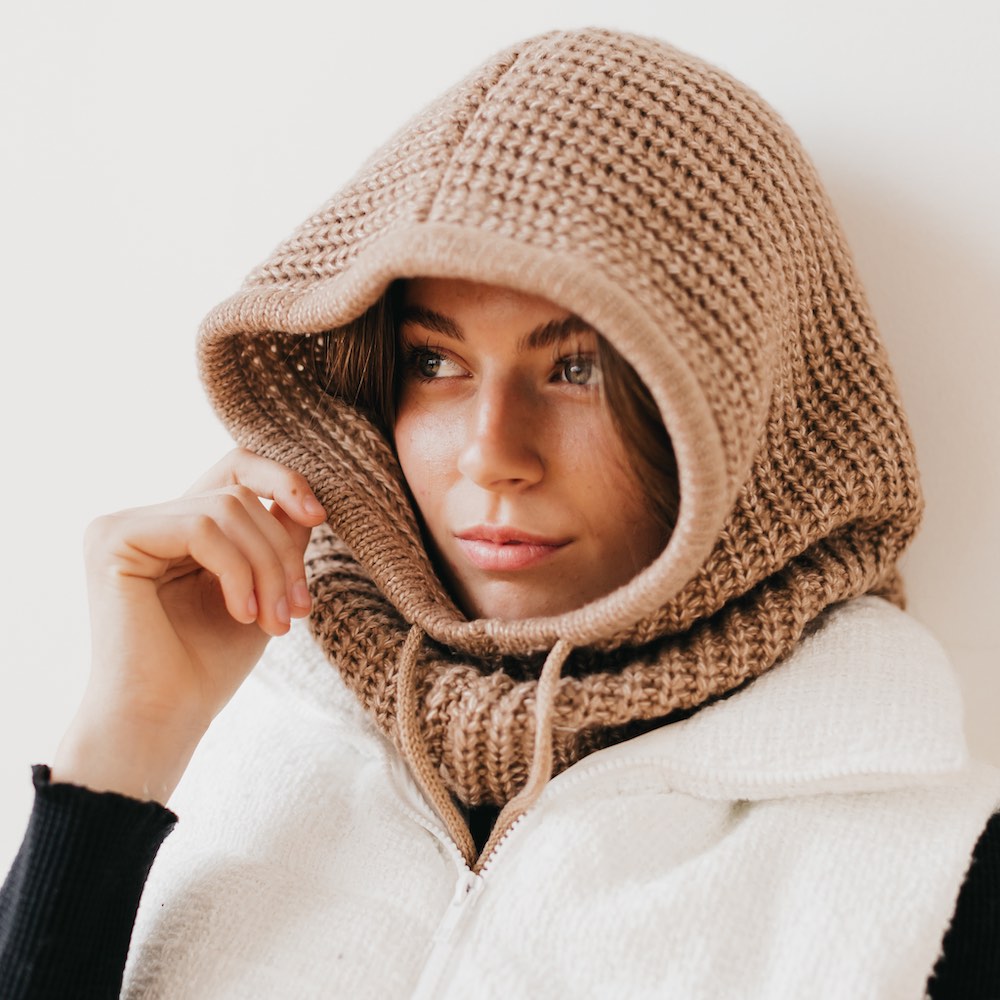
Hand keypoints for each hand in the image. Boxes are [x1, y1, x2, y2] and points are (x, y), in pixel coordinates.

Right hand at [52, 449, 327, 802]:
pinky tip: (242, 615)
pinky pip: (202, 528)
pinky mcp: (113, 539)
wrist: (164, 720)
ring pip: (228, 508)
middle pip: (241, 494)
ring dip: (267, 568)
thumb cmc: (209, 665)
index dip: (283, 481)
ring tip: (273, 622)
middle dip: (282, 553)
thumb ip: (277, 539)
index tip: (319, 518)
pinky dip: (236, 571)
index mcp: (179, 526)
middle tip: (297, 611)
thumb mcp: (263, 590)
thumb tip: (305, 499)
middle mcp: (148, 518)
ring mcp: (125, 525)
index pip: (236, 469)